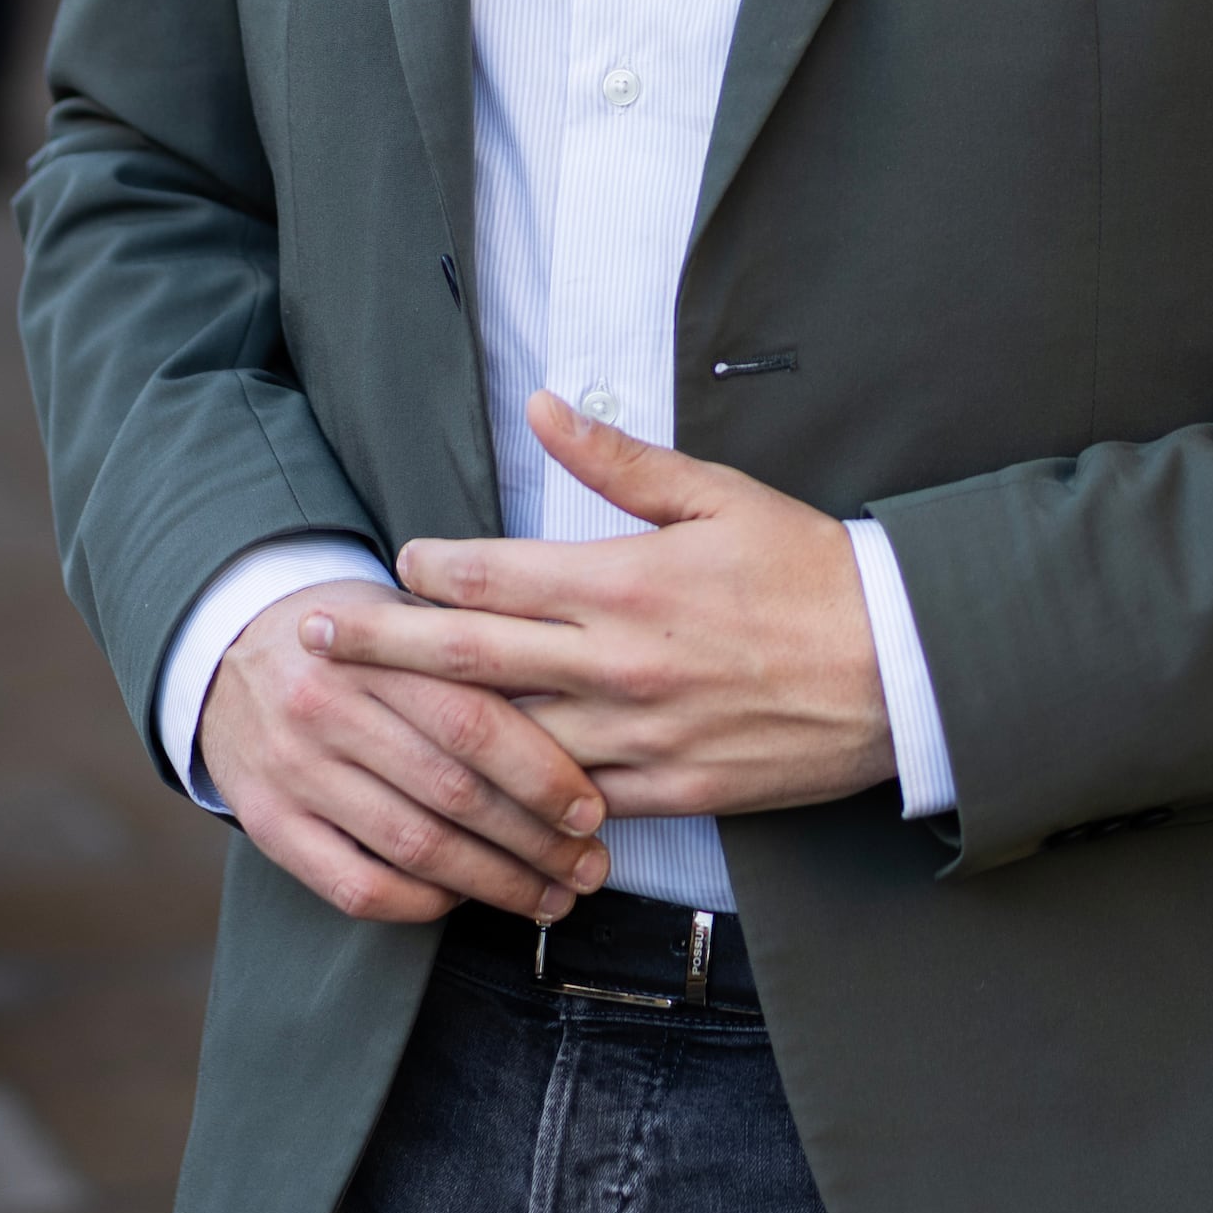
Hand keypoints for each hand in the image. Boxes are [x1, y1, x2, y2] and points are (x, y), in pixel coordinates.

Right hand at [200, 575, 612, 926]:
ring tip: (550, 896)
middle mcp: (324, 708)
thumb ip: (473, 654)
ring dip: (495, 884)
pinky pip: (357, 886)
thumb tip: (583, 718)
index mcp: (370, 649)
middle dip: (535, 841)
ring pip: (413, 846)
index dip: (542, 774)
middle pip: (451, 791)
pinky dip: (422, 903)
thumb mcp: (402, 615)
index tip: (593, 811)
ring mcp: (292, 771)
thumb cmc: (350, 640)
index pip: (471, 720)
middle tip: (590, 867)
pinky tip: (464, 899)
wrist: (226, 653)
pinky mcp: (268, 823)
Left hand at [313, 393, 895, 821]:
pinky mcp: (670, 792)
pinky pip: (570, 805)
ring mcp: (639, 736)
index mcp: (623, 582)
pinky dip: (516, 802)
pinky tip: (466, 799)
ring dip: (433, 732)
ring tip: (366, 724)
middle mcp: (617, 663)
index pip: (491, 576)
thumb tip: (540, 407)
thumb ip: (619, 460)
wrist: (902, 670)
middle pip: (469, 658)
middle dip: (381, 645)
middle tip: (309, 638)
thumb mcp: (719, 496)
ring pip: (507, 743)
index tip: (390, 563)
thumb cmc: (810, 571)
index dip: (426, 570)